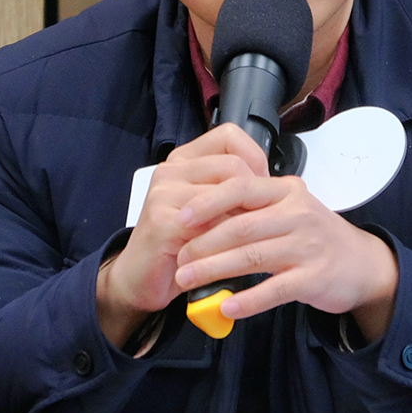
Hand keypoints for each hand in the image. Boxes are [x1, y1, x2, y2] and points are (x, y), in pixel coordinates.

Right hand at [97, 124, 273, 346]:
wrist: (141, 276)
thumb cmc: (179, 243)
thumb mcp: (209, 208)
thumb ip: (231, 190)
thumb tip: (270, 186)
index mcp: (185, 160)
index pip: (229, 136)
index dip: (255, 157)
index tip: (263, 184)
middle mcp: (171, 170)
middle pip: (233, 166)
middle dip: (255, 195)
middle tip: (260, 219)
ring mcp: (164, 194)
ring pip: (226, 195)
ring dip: (243, 221)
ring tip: (244, 239)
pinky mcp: (162, 222)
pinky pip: (211, 226)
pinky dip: (227, 242)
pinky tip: (228, 254)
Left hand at [168, 128, 398, 342]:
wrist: (364, 265)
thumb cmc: (317, 237)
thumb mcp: (290, 210)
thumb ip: (254, 208)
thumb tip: (202, 216)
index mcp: (287, 192)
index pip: (241, 187)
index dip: (207, 201)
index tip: (180, 216)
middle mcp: (298, 214)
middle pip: (241, 226)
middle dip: (203, 243)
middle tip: (178, 258)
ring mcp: (308, 246)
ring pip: (252, 256)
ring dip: (215, 269)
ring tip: (188, 280)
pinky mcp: (315, 278)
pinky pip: (275, 289)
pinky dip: (248, 299)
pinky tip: (227, 306)